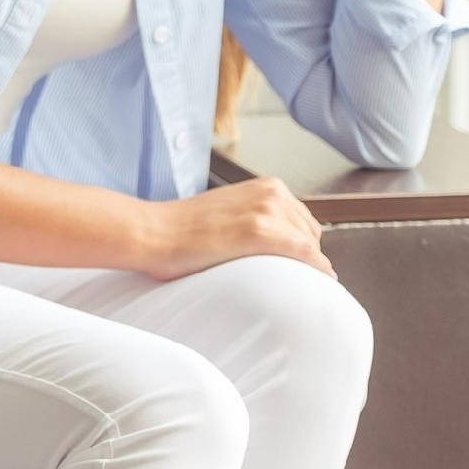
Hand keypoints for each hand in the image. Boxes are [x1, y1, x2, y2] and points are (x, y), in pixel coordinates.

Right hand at [140, 176, 334, 281]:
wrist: (154, 232)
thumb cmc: (182, 229)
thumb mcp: (229, 210)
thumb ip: (256, 218)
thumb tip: (280, 245)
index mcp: (266, 185)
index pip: (304, 221)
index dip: (301, 245)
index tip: (294, 264)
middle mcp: (271, 193)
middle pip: (311, 234)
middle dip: (304, 255)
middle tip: (284, 276)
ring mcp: (266, 210)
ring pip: (310, 246)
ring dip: (305, 266)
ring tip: (285, 282)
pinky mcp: (259, 232)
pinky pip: (306, 256)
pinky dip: (315, 270)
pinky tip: (313, 282)